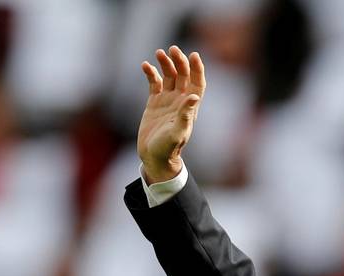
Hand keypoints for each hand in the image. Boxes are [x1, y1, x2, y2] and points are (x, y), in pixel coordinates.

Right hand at [138, 46, 205, 183]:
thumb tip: (194, 97)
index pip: (197, 83)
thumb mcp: (178, 132)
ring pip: (169, 76)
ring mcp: (167, 101)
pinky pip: (154, 83)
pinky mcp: (154, 103)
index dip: (197, 69)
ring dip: (166, 64)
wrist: (154, 157)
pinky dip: (151, 73)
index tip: (194, 55)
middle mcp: (180, 101)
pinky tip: (145, 65)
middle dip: (180, 61)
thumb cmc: (168, 149)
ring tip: (159, 53)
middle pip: (183, 76)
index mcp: (189, 107)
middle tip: (172, 49)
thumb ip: (186, 115)